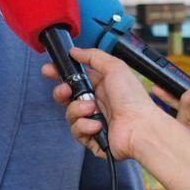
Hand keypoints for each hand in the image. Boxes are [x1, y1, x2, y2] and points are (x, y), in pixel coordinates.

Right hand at [42, 48, 167, 161]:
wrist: (140, 127)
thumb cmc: (133, 99)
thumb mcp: (114, 68)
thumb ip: (93, 57)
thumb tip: (75, 51)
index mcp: (102, 86)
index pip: (75, 78)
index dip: (61, 74)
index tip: (49, 70)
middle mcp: (97, 103)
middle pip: (67, 97)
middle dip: (62, 92)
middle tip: (66, 91)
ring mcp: (94, 121)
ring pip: (70, 114)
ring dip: (77, 110)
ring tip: (92, 109)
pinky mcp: (92, 138)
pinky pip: (77, 131)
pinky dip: (85, 126)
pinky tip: (97, 125)